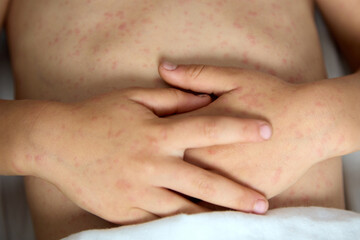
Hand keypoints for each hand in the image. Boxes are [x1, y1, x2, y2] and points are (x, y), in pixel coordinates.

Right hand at [25, 87, 270, 223]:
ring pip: (184, 210)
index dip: (239, 128)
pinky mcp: (124, 212)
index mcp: (156, 133)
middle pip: (203, 182)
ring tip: (237, 224)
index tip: (267, 130)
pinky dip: (181, 226)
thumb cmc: (96, 116)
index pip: (207, 128)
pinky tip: (199, 229)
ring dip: (212, 217)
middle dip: (236, 195)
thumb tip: (205, 99)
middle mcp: (152, 165)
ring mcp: (138, 192)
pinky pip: (159, 222)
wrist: (55, 144)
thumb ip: (172, 98)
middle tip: (262, 204)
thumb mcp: (133, 98)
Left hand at [159, 62, 348, 198]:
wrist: (311, 123)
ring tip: (158, 197)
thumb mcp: (233, 78)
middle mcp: (208, 157)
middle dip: (155, 172)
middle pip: (171, 169)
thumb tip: (163, 68)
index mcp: (199, 129)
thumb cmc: (271, 96)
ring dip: (173, 195)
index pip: (162, 137)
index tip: (138, 145)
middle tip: (142, 173)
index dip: (149, 140)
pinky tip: (190, 211)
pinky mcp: (244, 195)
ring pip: (191, 192)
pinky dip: (202, 208)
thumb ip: (196, 76)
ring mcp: (226, 180)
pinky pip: (217, 206)